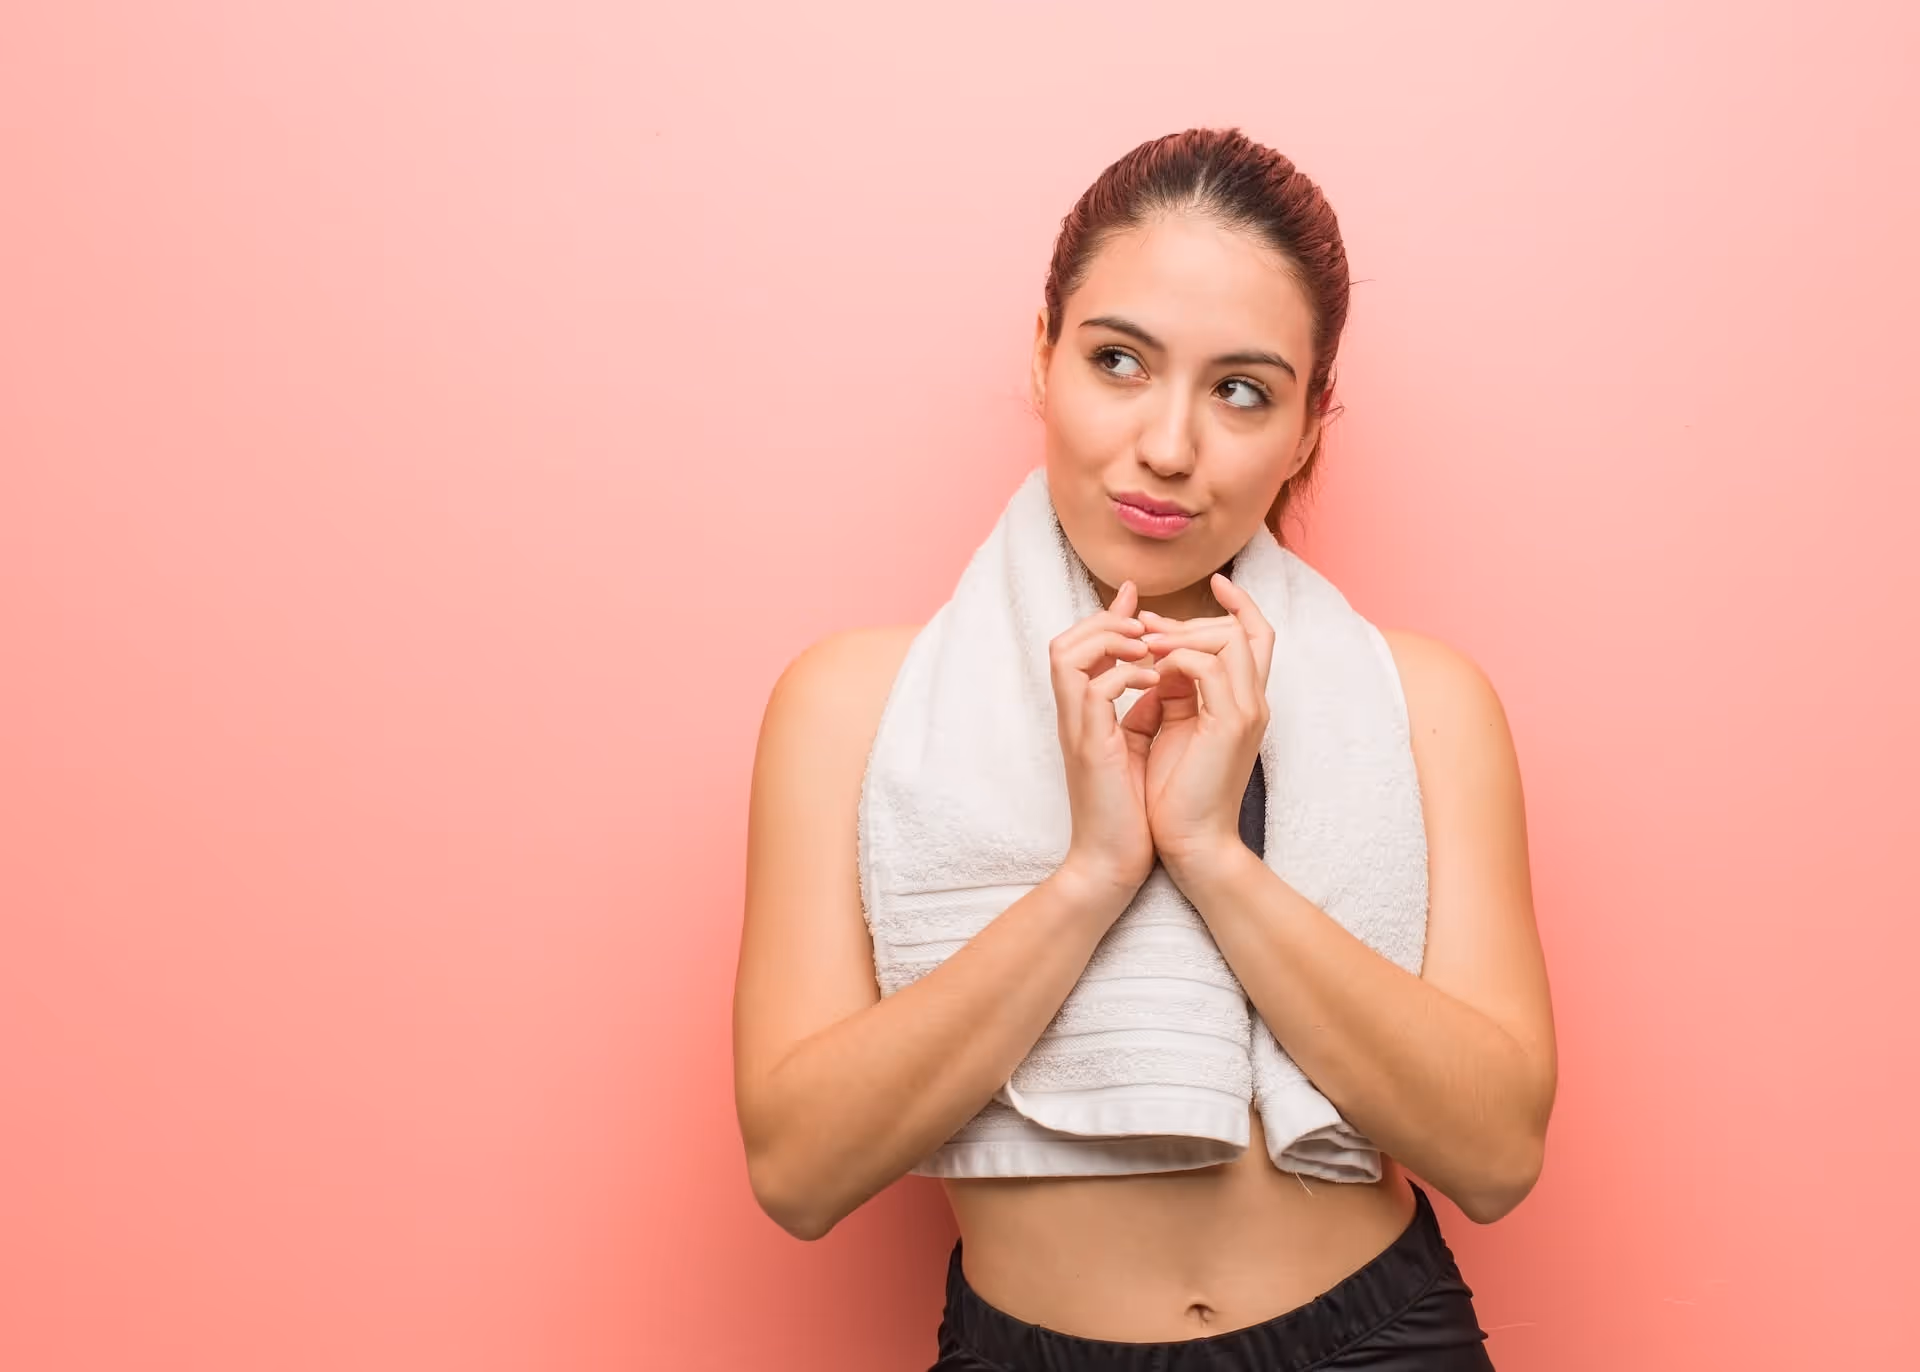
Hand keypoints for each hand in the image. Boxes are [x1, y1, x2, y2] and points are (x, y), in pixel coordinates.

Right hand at [1049, 579, 1162, 901]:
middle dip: (1104, 622)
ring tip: (1148, 648)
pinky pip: (1094, 689)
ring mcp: (1076, 729)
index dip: (1106, 617)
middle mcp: (1073, 716)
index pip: (1079, 648)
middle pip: (1064, 641)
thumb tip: (1161, 674)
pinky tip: (1155, 684)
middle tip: (1143, 625)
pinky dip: (1125, 676)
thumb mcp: (1140, 745)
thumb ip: (1144, 708)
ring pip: (1067, 654)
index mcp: (1086, 715)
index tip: (1135, 597)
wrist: (1114, 863)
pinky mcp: (1088, 746)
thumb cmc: (1130, 810)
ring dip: (1110, 641)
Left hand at [1130, 573, 1274, 882]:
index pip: (1258, 636)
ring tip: (1144, 641)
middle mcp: (1254, 702)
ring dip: (1183, 633)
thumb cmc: (1174, 794)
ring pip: (1231, 640)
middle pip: (1245, 630)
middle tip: (1148, 623)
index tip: (1215, 583)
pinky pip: (1210, 666)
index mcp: (1243, 703)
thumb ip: (1173, 689)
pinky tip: (1150, 665)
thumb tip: (1155, 655)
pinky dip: (1177, 657)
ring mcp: (1248, 712)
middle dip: (1193, 619)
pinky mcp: (1231, 725)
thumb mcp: (1171, 728)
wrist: (1189, 844)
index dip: (1241, 605)